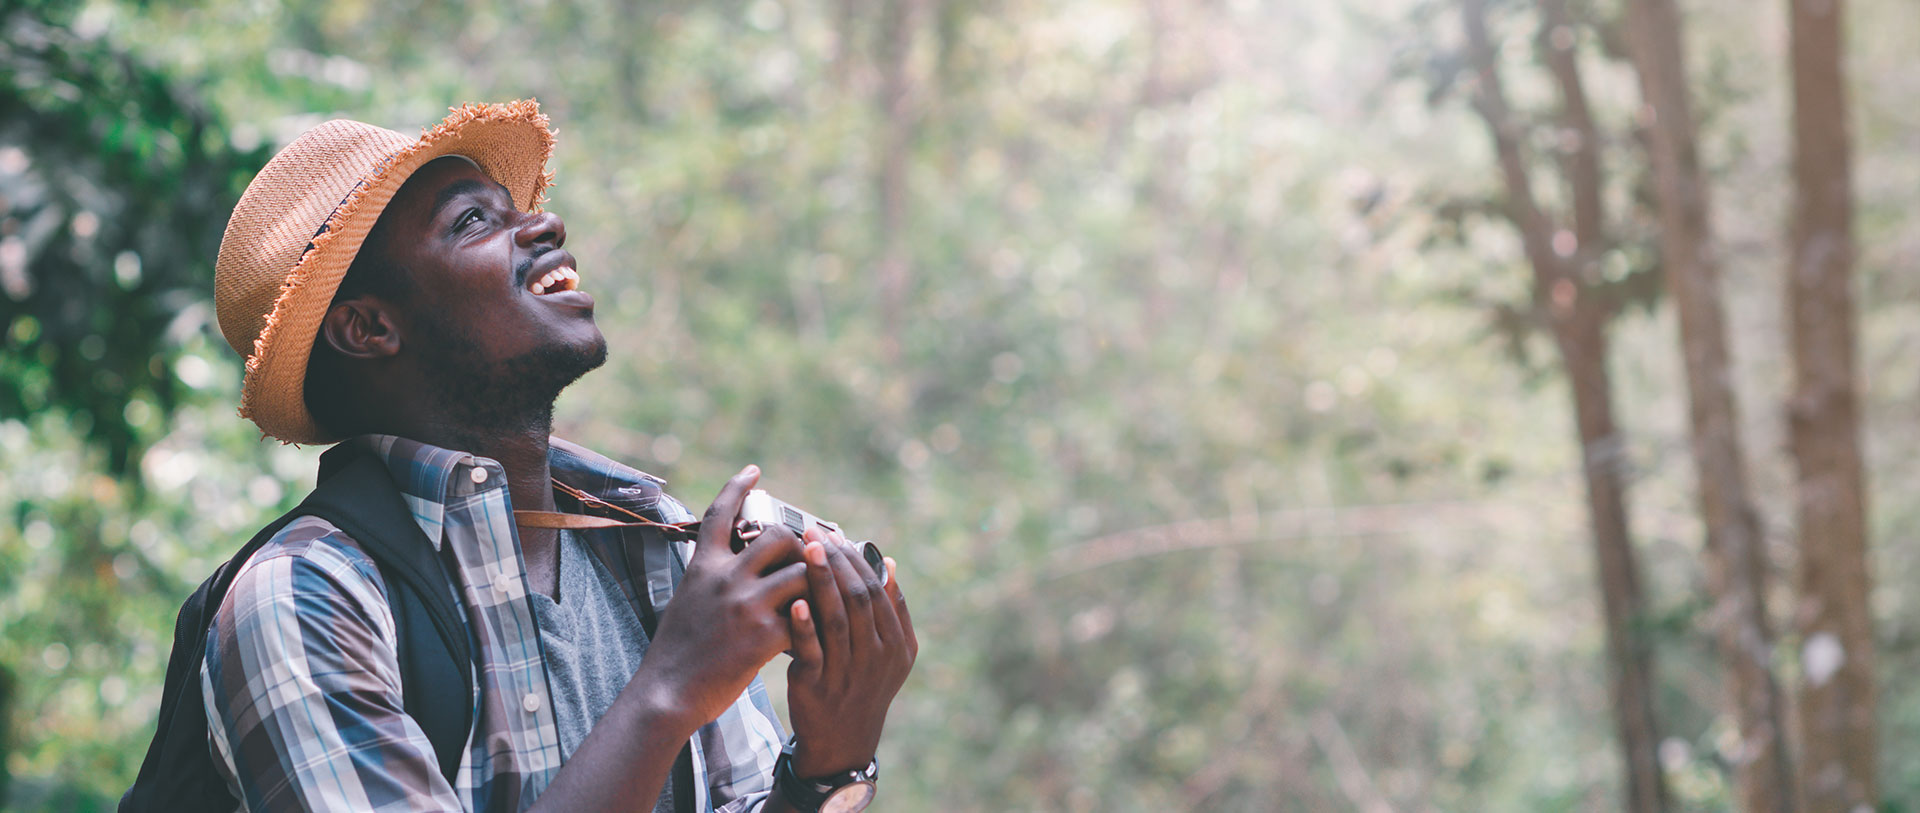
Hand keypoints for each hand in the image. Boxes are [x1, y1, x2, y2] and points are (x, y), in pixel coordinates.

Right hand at [633, 465, 808, 732]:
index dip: (737, 488)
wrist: (667, 695)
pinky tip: (812, 635)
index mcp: (703, 567)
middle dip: (800, 546)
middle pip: (777, 536)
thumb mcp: (687, 602)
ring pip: (802, 572)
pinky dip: (814, 623)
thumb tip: (733, 562)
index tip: (754, 469)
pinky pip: (807, 616)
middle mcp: (724, 578)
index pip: (720, 514)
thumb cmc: (677, 655)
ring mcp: (745, 604)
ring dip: (815, 585)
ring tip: (818, 600)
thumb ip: (712, 579)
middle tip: (808, 562)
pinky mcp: (764, 635)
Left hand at [784, 526, 917, 776]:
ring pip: (837, 619)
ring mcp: (848, 673)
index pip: (877, 591)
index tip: (835, 536)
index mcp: (897, 644)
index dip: (855, 560)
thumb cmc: (864, 685)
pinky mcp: (818, 687)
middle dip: (836, 562)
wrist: (842, 741)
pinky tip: (796, 600)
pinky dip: (805, 625)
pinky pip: (812, 651)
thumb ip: (893, 609)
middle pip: (858, 599)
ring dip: (821, 581)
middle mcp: (877, 657)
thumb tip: (889, 562)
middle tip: (815, 533)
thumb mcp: (891, 653)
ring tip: (805, 550)